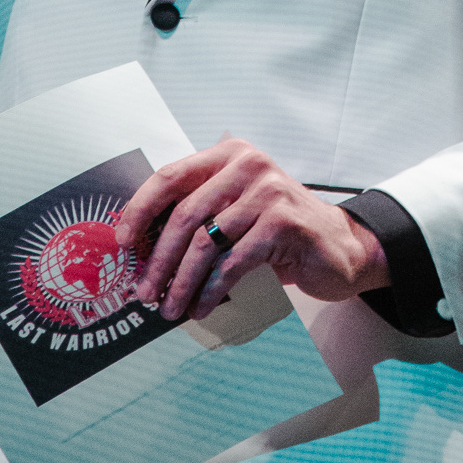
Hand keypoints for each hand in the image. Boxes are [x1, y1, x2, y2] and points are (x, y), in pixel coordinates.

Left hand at [117, 137, 389, 322]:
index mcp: (228, 155)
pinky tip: (200, 307)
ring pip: (207, 242)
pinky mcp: (285, 222)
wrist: (338, 246)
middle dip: (158, 259)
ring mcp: (269, 191)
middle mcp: (248, 165)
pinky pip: (234, 262)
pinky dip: (211, 289)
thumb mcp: (236, 209)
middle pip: (185, 215)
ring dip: (181, 281)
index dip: (140, 210)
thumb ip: (200, 214)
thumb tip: (141, 250)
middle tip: (143, 291)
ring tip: (169, 307)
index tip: (123, 242)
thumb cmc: (278, 231)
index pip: (170, 176)